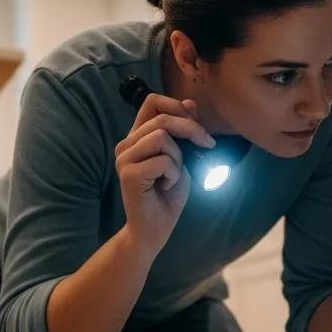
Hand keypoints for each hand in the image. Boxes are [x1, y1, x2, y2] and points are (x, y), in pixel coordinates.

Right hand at [114, 91, 216, 255]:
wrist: (155, 229)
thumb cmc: (168, 195)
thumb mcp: (182, 158)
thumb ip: (182, 131)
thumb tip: (190, 102)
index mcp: (136, 137)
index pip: (152, 102)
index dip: (178, 108)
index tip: (197, 128)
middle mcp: (126, 145)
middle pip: (161, 118)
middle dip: (191, 130)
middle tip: (207, 146)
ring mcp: (124, 159)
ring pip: (161, 137)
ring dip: (178, 158)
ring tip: (173, 176)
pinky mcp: (129, 174)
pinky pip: (162, 160)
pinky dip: (174, 174)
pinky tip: (166, 187)